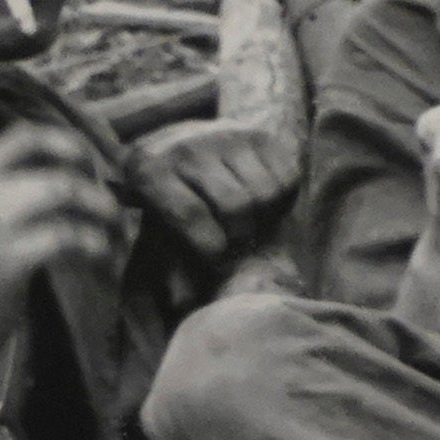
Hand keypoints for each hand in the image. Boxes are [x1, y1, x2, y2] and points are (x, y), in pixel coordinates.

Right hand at [0, 127, 135, 376]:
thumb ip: (7, 190)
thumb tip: (74, 177)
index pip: (26, 134)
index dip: (70, 144)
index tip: (90, 168)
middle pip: (59, 170)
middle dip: (97, 191)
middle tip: (109, 213)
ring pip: (65, 193)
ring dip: (103, 214)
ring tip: (115, 235)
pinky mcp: (6, 261)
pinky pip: (67, 237)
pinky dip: (95, 244)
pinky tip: (99, 257)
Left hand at [128, 119, 300, 266]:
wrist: (187, 137)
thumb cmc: (169, 192)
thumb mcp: (154, 219)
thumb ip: (168, 258)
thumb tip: (181, 303)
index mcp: (152, 170)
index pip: (190, 215)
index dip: (210, 247)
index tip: (218, 260)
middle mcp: (189, 147)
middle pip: (235, 205)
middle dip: (240, 233)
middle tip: (237, 241)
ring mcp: (228, 136)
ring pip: (265, 192)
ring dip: (263, 215)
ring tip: (250, 220)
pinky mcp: (260, 136)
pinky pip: (287, 178)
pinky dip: (281, 197)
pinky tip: (263, 200)